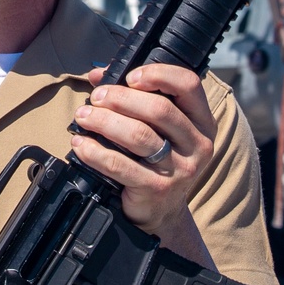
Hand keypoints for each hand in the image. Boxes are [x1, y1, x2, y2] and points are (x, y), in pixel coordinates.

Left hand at [70, 63, 215, 239]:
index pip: (189, 85)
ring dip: (105, 121)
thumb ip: (134, 95)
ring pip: (139, 136)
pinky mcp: (156, 189)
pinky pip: (120, 165)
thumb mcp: (158, 127)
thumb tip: (99, 73)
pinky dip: (95, 152)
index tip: (131, 76)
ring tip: (83, 116)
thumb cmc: (157, 158)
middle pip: (160, 110)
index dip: (159, 74)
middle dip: (121, 98)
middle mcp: (197, 145)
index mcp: (202, 122)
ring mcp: (180, 169)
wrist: (162, 210)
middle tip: (96, 97)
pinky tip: (81, 144)